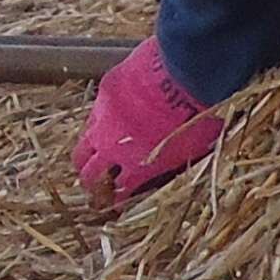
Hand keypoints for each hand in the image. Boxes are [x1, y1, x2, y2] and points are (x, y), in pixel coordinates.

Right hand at [74, 37, 222, 208]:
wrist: (186, 75)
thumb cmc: (198, 115)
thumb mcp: (193, 149)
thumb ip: (175, 160)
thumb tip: (178, 163)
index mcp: (138, 167)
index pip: (120, 191)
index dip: (115, 200)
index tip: (112, 203)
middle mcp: (114, 148)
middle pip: (91, 172)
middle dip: (90, 182)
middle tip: (90, 186)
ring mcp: (104, 120)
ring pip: (83, 144)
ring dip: (82, 156)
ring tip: (81, 161)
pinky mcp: (104, 93)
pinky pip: (93, 114)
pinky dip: (95, 122)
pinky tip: (97, 122)